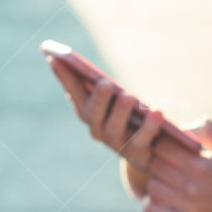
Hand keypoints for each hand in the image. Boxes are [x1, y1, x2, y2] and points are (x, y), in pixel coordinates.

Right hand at [50, 56, 173, 175]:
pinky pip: (142, 138)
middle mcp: (98, 128)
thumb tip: (84, 69)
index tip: (54, 58)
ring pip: (113, 128)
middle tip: (104, 84)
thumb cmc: (132, 116)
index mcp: (89, 111)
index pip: (74, 92)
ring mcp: (116, 142)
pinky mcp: (138, 152)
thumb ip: (104, 87)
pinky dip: (150, 125)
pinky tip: (157, 111)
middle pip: (92, 113)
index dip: (64, 77)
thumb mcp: (118, 98)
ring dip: (120, 111)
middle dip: (97, 98)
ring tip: (127, 96)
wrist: (152, 153)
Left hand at [142, 119, 211, 211]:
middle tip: (168, 164)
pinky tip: (163, 200)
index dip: (163, 143)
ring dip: (156, 182)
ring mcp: (189, 208)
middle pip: (155, 166)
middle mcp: (194, 188)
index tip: (169, 147)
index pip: (163, 146)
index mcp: (203, 166)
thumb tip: (181, 127)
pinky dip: (152, 205)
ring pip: (152, 187)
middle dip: (159, 161)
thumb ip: (208, 130)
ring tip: (169, 182)